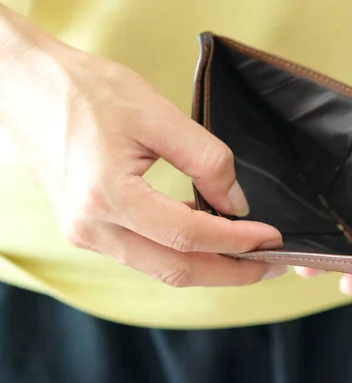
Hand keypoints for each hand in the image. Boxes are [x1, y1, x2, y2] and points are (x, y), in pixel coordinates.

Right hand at [0, 12, 284, 286]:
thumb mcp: (156, 114)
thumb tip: (237, 203)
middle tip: (269, 266)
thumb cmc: (85, 90)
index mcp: (107, 195)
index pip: (189, 235)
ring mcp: (85, 234)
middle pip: (176, 269)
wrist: (25, 86)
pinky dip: (181, 254)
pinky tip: (207, 241)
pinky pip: (143, 255)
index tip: (271, 238)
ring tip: (246, 256)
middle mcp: (91, 227)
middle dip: (230, 272)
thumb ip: (205, 159)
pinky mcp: (86, 230)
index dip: (237, 241)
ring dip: (208, 267)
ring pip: (160, 269)